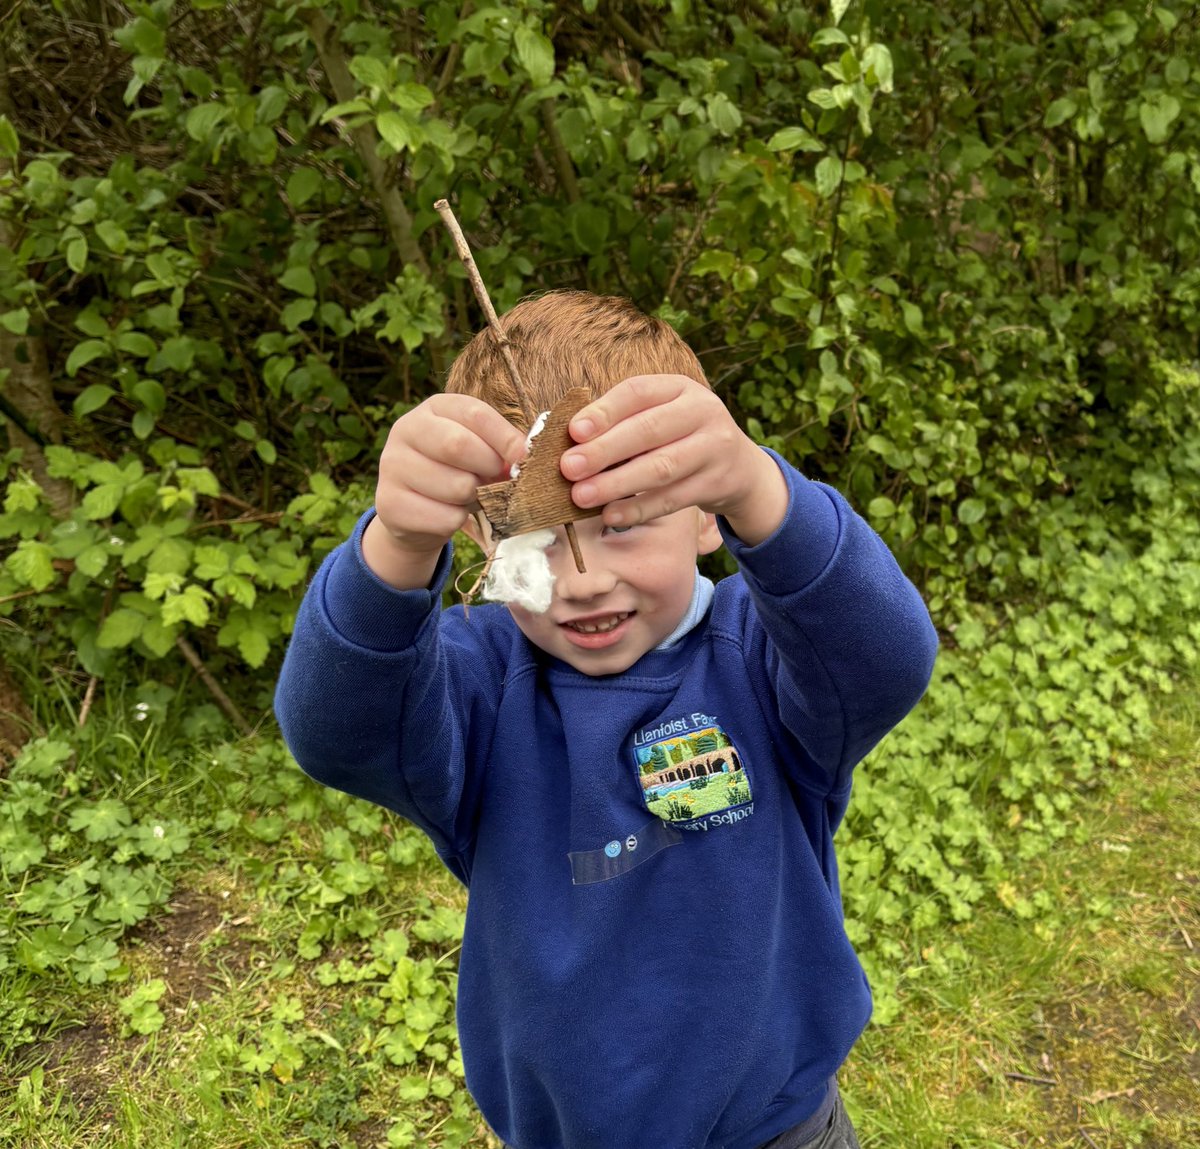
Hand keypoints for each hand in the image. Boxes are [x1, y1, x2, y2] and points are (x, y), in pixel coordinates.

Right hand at [364, 394, 525, 587]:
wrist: (413, 512)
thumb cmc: (456, 472)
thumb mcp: (477, 450)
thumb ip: (499, 448)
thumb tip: (524, 456)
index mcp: (433, 408)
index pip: (474, 413)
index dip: (505, 437)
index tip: (523, 457)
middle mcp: (405, 430)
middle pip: (458, 445)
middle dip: (488, 468)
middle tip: (494, 480)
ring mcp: (392, 466)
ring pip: (456, 486)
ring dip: (475, 498)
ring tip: (469, 497)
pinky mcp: (389, 504)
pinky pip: (445, 517)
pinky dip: (458, 521)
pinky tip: (449, 514)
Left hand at [561, 375, 788, 545]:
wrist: (741, 468)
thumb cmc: (682, 438)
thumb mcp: (663, 416)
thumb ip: (624, 422)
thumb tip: (571, 442)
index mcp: (680, 387)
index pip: (638, 392)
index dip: (604, 411)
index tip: (574, 432)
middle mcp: (702, 411)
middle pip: (648, 430)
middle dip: (604, 450)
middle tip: (569, 468)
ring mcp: (714, 447)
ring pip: (661, 467)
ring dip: (616, 483)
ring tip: (582, 496)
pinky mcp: (717, 482)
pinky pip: (672, 499)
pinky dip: (638, 509)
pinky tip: (611, 515)